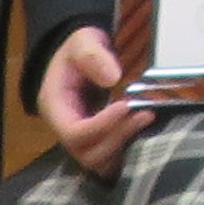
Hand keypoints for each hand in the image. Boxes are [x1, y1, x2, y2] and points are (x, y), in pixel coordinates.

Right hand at [38, 27, 150, 179]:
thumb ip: (93, 56)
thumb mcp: (82, 41)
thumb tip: (113, 78)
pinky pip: (113, 160)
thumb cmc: (79, 49)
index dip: (102, 125)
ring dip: (126, 146)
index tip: (127, 105)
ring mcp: (83, 140)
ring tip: (148, 118)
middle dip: (118, 137)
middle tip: (146, 113)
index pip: (74, 133)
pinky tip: (147, 129)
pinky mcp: (100, 141)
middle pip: (88, 154)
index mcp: (55, 108)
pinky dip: (130, 150)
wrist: (81, 57)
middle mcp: (65, 130)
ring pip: (101, 163)